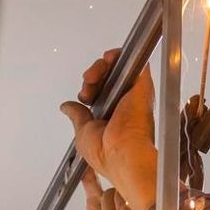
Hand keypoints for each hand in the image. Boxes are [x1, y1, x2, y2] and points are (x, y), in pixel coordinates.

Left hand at [60, 48, 156, 209]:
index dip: (89, 90)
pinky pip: (133, 62)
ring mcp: (134, 94)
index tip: (84, 97)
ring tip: (92, 76)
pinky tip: (108, 59)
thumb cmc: (105, 153)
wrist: (122, 153)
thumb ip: (77, 116)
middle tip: (87, 83)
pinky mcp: (142, 85)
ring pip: (117, 68)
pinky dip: (118, 55)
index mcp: (113, 117)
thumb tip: (67, 107)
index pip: (101, 93)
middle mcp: (124, 105)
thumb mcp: (82, 133)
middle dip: (92, 77)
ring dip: (100, 67)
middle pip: (108, 78)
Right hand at [79, 165, 147, 209]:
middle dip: (125, 203)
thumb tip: (190, 205)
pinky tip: (87, 173)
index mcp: (148, 207)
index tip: (139, 208)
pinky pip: (93, 191)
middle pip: (126, 190)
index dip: (141, 195)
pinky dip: (90, 181)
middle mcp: (131, 204)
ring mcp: (113, 207)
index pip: (146, 189)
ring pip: (110, 196)